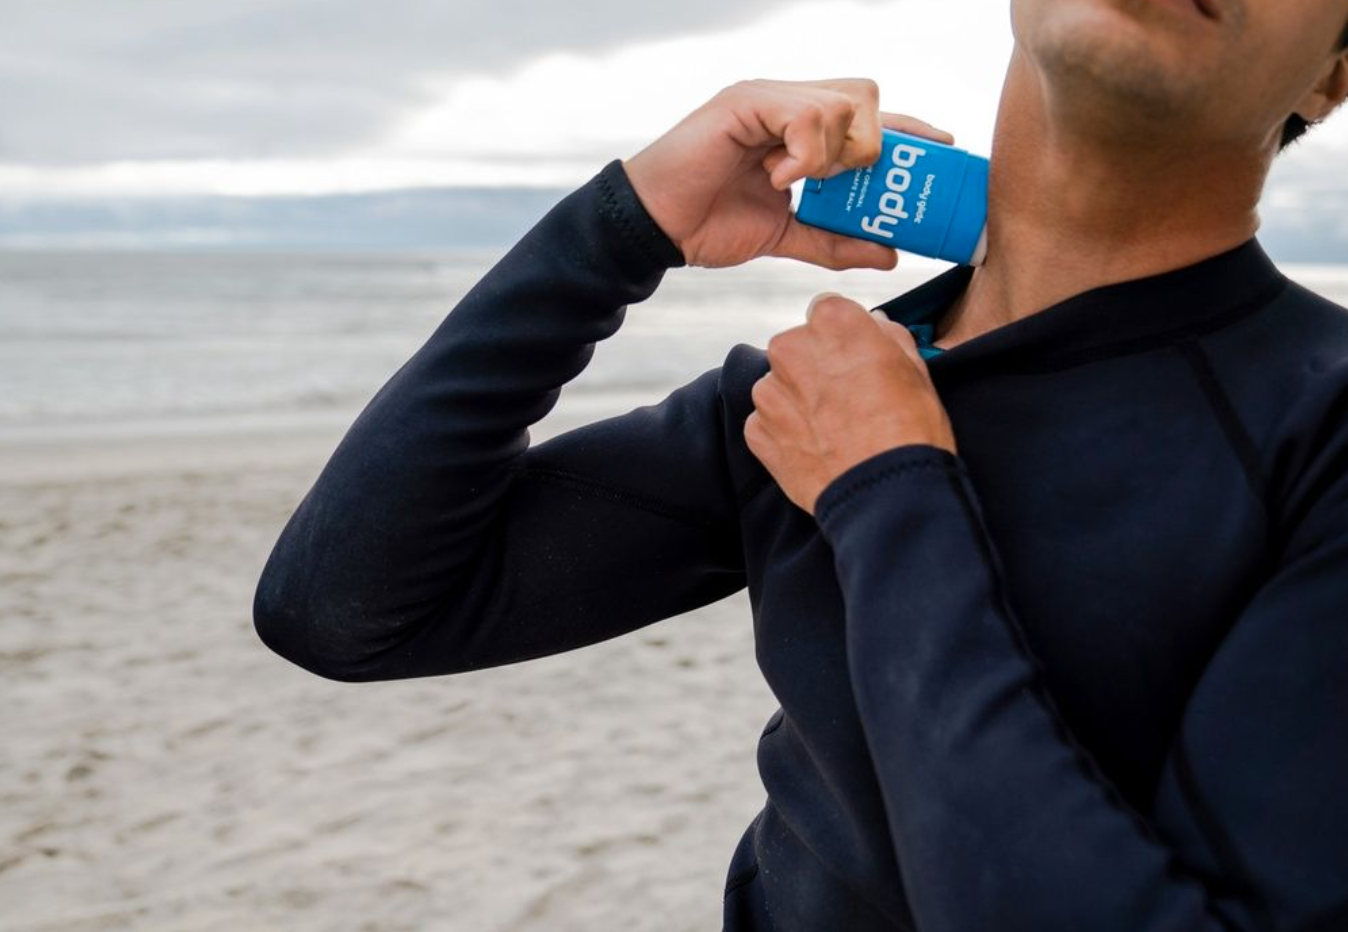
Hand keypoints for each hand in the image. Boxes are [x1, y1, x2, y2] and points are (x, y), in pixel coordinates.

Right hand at [621, 77, 954, 270]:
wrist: (656, 231)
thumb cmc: (710, 225)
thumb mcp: (786, 238)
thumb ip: (836, 242)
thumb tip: (889, 253)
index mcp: (799, 130)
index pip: (868, 116)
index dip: (906, 130)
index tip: (941, 151)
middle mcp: (787, 104)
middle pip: (864, 98)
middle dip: (873, 143)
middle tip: (852, 182)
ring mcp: (766, 98)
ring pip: (840, 103)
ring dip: (834, 151)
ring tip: (801, 183)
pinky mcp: (744, 102)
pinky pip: (803, 113)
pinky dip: (804, 151)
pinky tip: (781, 178)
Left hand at [745, 293, 958, 516]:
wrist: (886, 497)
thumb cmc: (910, 432)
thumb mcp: (917, 370)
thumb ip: (888, 336)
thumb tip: (875, 325)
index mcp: (832, 324)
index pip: (828, 311)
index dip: (845, 337)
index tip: (856, 359)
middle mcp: (791, 349)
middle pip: (798, 347)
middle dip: (817, 366)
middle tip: (848, 399)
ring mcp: (769, 393)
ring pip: (780, 385)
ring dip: (799, 400)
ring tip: (833, 430)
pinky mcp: (758, 432)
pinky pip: (767, 422)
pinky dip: (786, 433)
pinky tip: (817, 449)